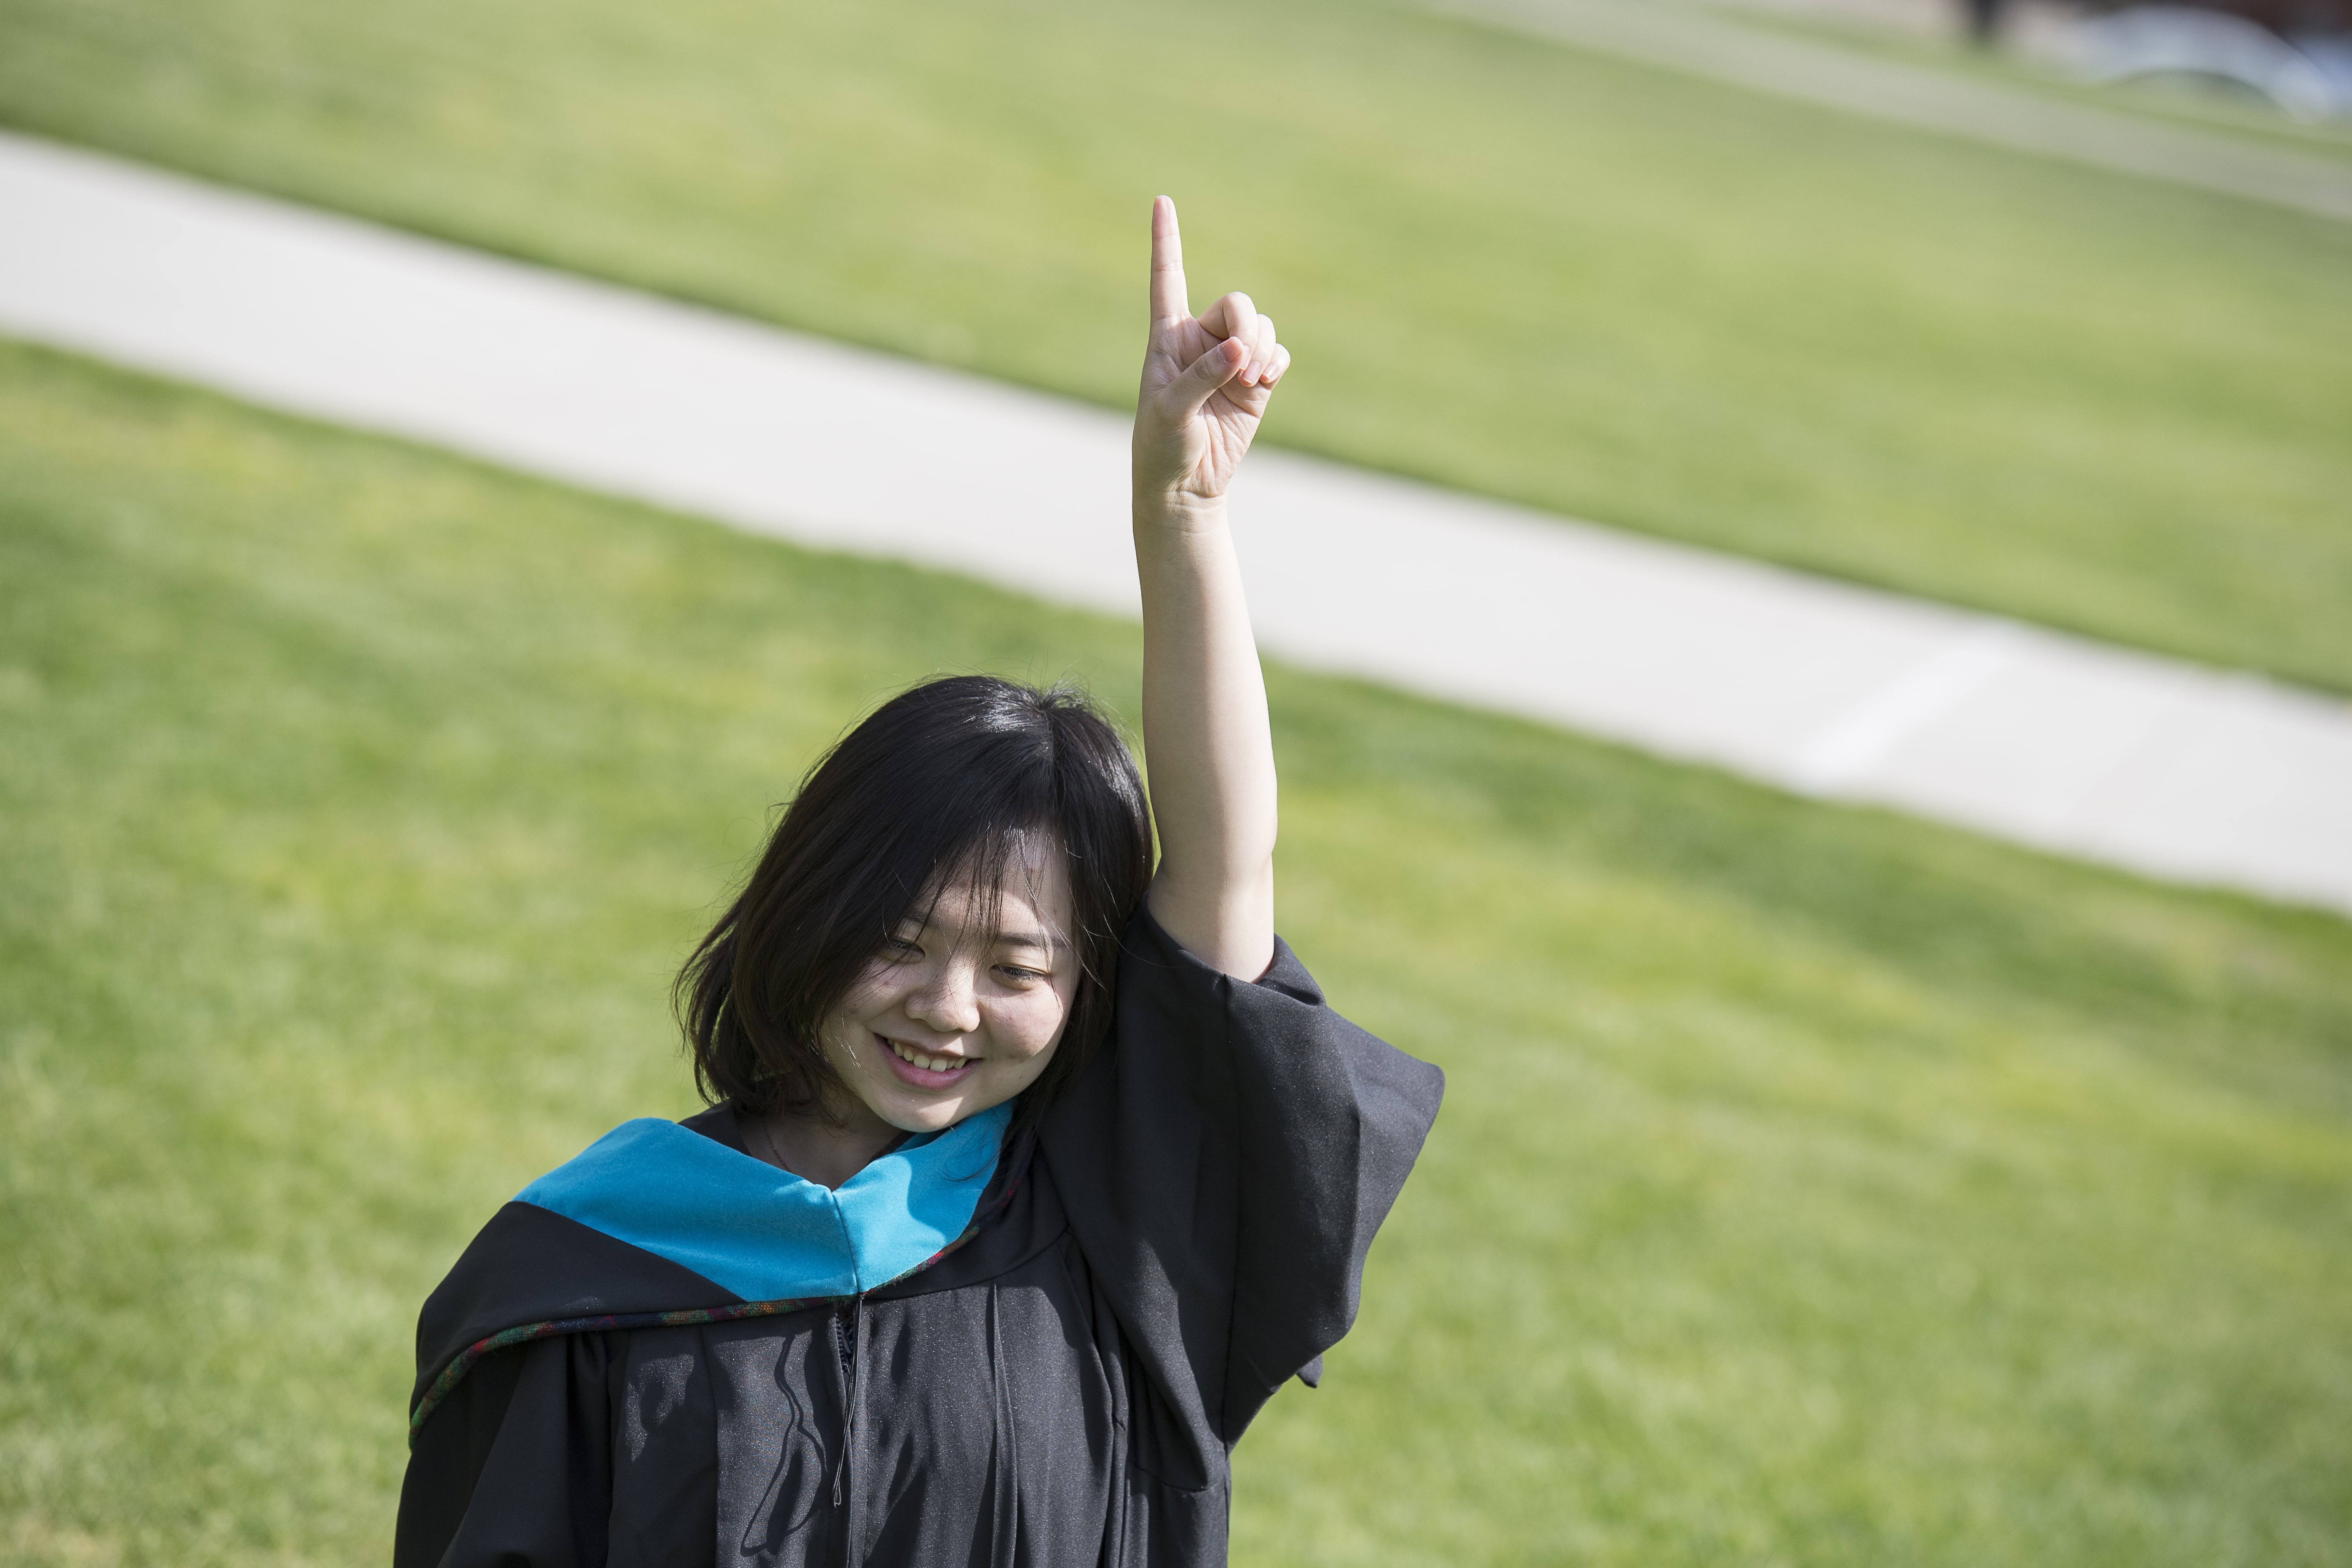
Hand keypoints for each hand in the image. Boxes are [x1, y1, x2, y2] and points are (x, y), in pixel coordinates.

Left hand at [1132, 196, 1289, 512]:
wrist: (1186, 485)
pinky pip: (1278, 353)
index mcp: (1167, 337)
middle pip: (1236, 303)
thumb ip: (1201, 377)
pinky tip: (1263, 383)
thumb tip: (1240, 351)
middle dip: (1246, 327)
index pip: (1166, 279)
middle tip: (1241, 368)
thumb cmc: (1162, 446)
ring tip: (1249, 384)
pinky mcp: (1255, 382)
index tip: (1161, 201)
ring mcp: (1230, 359)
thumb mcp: (1170, 412)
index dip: (1165, 240)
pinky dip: (1275, 363)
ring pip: (1261, 326)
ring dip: (1262, 349)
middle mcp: (1200, 339)